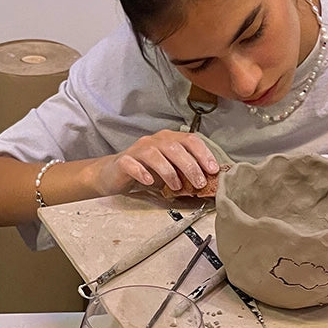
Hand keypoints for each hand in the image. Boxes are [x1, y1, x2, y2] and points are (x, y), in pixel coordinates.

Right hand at [96, 131, 219, 195]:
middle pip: (174, 148)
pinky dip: (142, 172)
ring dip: (169, 171)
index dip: (203, 154)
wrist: (114, 175)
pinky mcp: (123, 161)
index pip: (190, 140)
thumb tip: (208, 181)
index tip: (213, 170)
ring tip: (177, 187)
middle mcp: (154, 141)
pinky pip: (133, 164)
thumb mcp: (170, 171)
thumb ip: (185, 172)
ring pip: (155, 154)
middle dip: (190, 166)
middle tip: (199, 183)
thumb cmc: (146, 172)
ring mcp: (138, 150)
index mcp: (169, 140)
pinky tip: (149, 181)